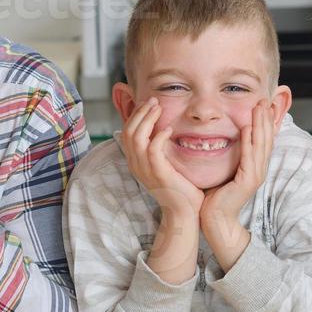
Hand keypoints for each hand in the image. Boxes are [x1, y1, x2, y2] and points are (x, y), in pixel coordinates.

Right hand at [116, 97, 205, 220]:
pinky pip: (153, 149)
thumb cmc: (179, 187)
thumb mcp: (165, 164)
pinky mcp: (158, 173)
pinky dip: (159, 136)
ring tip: (159, 107)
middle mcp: (136, 164)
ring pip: (136, 136)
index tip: (149, 102)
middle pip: (128, 131)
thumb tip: (164, 129)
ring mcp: (145, 169)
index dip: (135, 115)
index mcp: (135, 161)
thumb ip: (160, 149)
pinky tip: (169, 129)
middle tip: (154, 100)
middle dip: (140, 112)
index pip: (127, 132)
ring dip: (147, 119)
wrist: (185, 211)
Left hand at [200, 99, 277, 229]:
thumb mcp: (225, 169)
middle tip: (265, 100)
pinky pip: (249, 158)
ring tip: (259, 108)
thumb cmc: (216, 196)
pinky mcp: (247, 182)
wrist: (215, 220)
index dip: (265, 122)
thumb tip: (224, 137)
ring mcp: (255, 176)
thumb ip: (230, 155)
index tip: (264, 104)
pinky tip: (248, 129)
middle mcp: (259, 169)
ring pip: (261, 145)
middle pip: (266, 139)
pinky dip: (249, 142)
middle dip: (266, 118)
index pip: (263, 139)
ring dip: (260, 125)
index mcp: (255, 166)